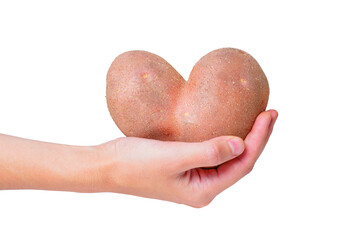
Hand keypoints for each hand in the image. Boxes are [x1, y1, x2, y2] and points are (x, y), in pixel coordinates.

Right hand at [99, 109, 277, 206]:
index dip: (259, 139)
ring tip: (256, 118)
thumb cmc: (134, 164)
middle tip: (269, 113)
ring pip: (227, 158)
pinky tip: (228, 125)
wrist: (105, 166)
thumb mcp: (174, 157)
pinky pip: (212, 153)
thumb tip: (242, 144)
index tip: (269, 115)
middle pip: (240, 162)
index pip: (242, 164)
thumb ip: (209, 152)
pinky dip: (223, 138)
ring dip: (243, 138)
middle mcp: (202, 188)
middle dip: (257, 138)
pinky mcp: (184, 167)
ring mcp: (193, 178)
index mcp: (203, 190)